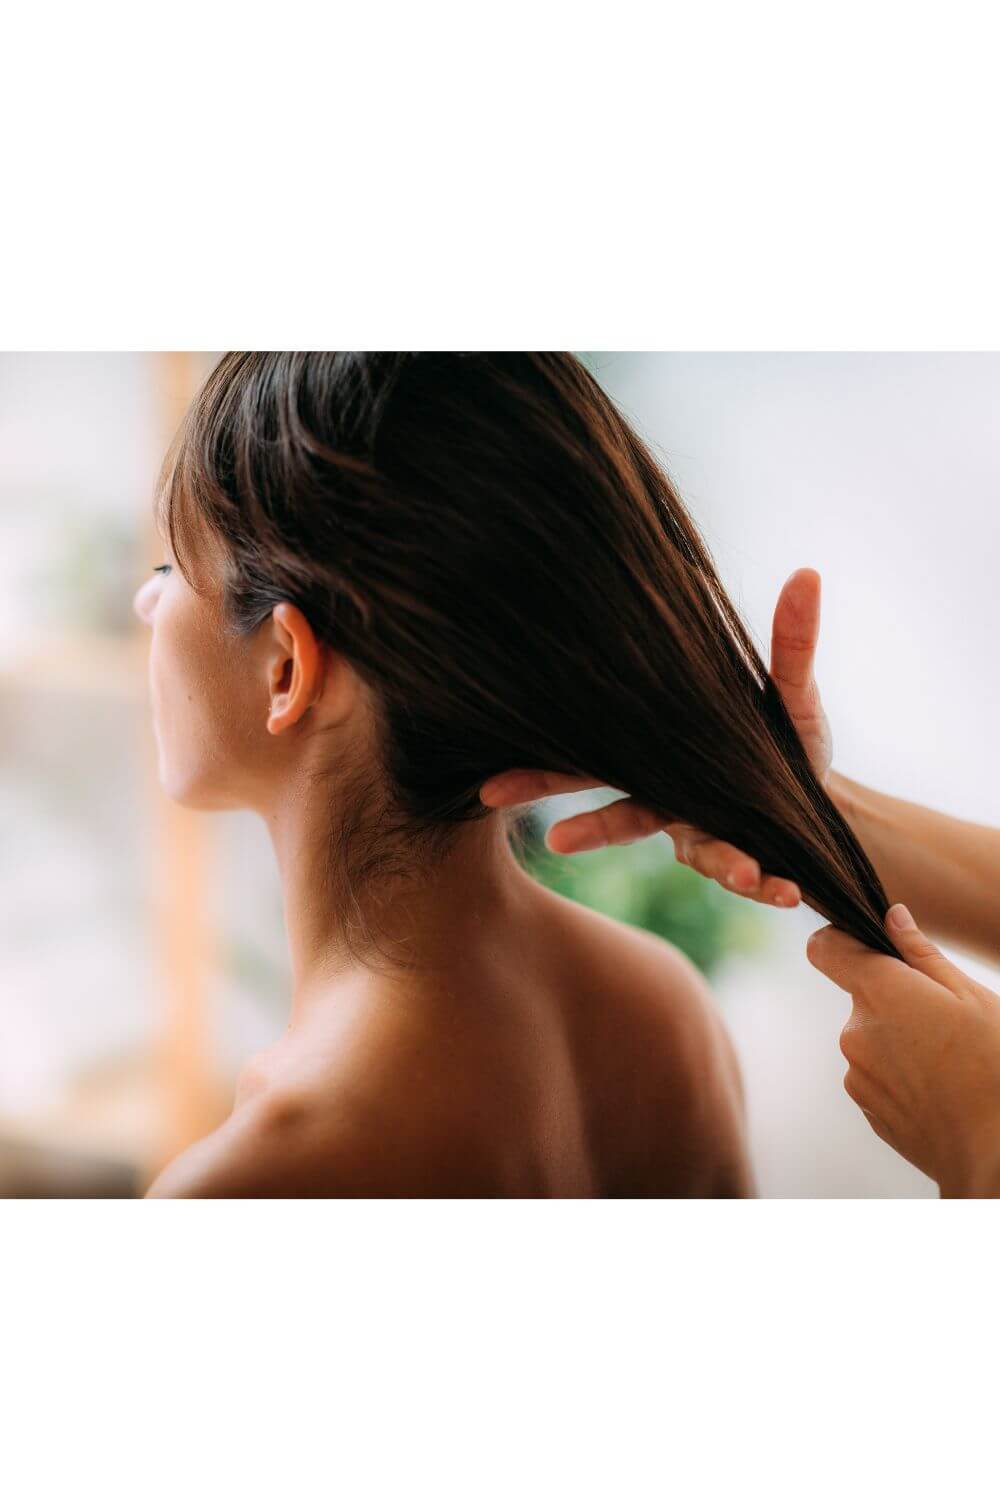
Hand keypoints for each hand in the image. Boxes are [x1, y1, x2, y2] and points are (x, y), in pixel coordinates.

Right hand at [479, 567, 832, 909]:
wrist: (816, 795)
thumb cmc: (780, 738)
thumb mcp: (787, 688)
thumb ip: (790, 642)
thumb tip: (807, 573)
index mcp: (660, 755)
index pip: (591, 760)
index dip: (539, 773)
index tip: (490, 787)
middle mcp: (668, 799)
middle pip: (614, 818)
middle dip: (582, 828)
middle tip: (553, 837)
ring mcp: (701, 833)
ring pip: (700, 853)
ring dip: (718, 863)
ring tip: (746, 873)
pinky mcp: (741, 857)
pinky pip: (751, 873)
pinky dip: (768, 882)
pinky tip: (788, 891)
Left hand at [807, 904, 999, 1196]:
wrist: (993, 1150)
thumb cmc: (993, 1067)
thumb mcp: (969, 997)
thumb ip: (921, 954)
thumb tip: (892, 917)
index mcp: (881, 992)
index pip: (825, 949)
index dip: (840, 942)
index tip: (867, 947)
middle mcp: (855, 1030)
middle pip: (860, 997)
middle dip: (892, 999)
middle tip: (942, 1020)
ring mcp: (856, 1072)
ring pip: (870, 1037)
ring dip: (897, 1040)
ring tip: (946, 1061)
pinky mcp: (864, 1105)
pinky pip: (875, 1073)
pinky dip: (898, 1074)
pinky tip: (937, 1087)